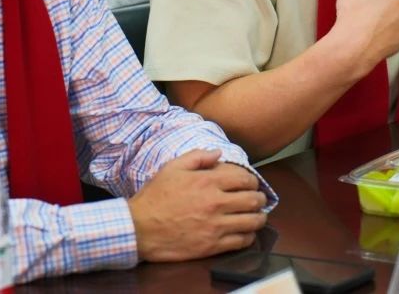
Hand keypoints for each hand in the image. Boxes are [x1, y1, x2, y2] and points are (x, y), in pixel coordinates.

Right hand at [128, 149, 268, 261]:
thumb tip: (218, 153)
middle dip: (260, 199)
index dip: (253, 181)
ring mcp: (215, 226)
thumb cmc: (155, 197)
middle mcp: (216, 203)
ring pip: (253, 221)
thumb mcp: (172, 168)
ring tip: (257, 216)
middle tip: (258, 200)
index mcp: (208, 181)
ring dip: (259, 218)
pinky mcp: (212, 246)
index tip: (251, 184)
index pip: (245, 179)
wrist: (139, 228)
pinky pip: (242, 241)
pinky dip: (249, 236)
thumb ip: (198, 156)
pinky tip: (245, 233)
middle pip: (254, 200)